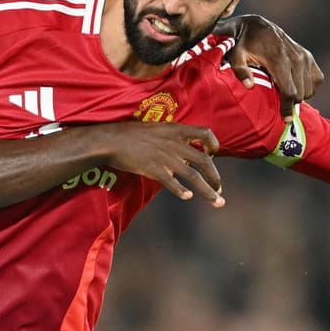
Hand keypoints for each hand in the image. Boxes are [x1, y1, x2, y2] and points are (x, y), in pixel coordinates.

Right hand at [95, 122, 224, 204]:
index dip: (214, 144)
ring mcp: (165, 157)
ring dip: (208, 191)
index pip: (205, 133)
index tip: (213, 154)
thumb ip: (170, 137)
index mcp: (175, 130)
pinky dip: (182, 191)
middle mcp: (175, 143)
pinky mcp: (154, 169)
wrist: (110, 140)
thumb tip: (180, 149)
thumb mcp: (155, 129)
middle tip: (219, 189)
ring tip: (217, 201)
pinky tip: (188, 196)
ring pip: (194, 176)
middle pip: (205, 161)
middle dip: (215, 177)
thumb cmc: (129, 134)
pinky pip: (173, 183)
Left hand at [222, 14, 324, 115]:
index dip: (288, 108)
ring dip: (299, 94)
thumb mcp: (235, 56)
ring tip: (284, 91)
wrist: (256, 26)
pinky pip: (317, 79)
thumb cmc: (242, 45)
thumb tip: (249, 86)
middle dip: (291, 102)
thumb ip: (240, 71)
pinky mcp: (308, 56)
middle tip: (278, 103)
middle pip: (301, 93)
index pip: (290, 91)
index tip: (285, 119)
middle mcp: (295, 57)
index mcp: (278, 59)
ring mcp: (304, 56)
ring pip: (309, 88)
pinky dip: (308, 86)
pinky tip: (295, 85)